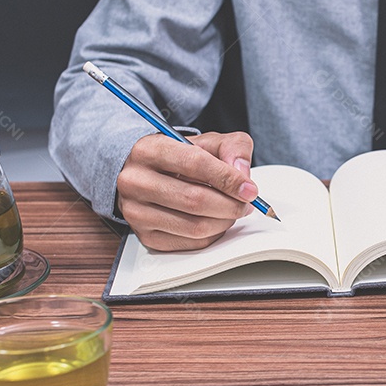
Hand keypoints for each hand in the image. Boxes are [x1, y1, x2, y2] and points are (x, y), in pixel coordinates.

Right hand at [116, 131, 258, 251]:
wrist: (147, 173)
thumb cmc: (179, 157)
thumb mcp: (207, 141)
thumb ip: (232, 147)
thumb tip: (242, 175)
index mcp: (149, 150)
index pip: (195, 164)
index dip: (228, 179)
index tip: (250, 189)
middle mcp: (135, 181)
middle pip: (195, 200)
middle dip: (231, 205)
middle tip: (246, 203)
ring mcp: (136, 212)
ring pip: (194, 226)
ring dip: (225, 222)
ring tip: (234, 211)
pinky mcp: (146, 236)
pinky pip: (190, 243)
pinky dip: (213, 235)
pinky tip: (216, 221)